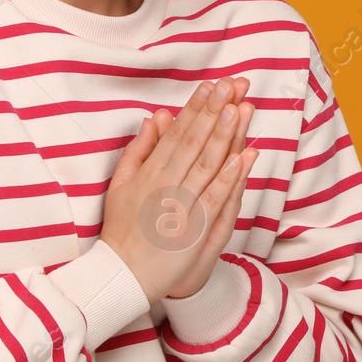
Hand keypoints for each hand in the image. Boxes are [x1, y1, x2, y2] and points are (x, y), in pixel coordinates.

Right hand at [99, 78, 259, 305]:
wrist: (121, 276)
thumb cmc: (122, 230)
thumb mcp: (119, 185)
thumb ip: (138, 150)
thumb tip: (154, 118)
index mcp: (149, 173)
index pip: (177, 133)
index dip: (196, 108)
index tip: (212, 85)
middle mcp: (165, 186)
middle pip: (194, 142)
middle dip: (214, 111)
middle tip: (232, 85)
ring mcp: (181, 207)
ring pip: (207, 165)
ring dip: (225, 136)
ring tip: (239, 108)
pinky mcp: (194, 230)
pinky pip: (214, 200)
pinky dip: (229, 179)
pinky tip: (242, 157)